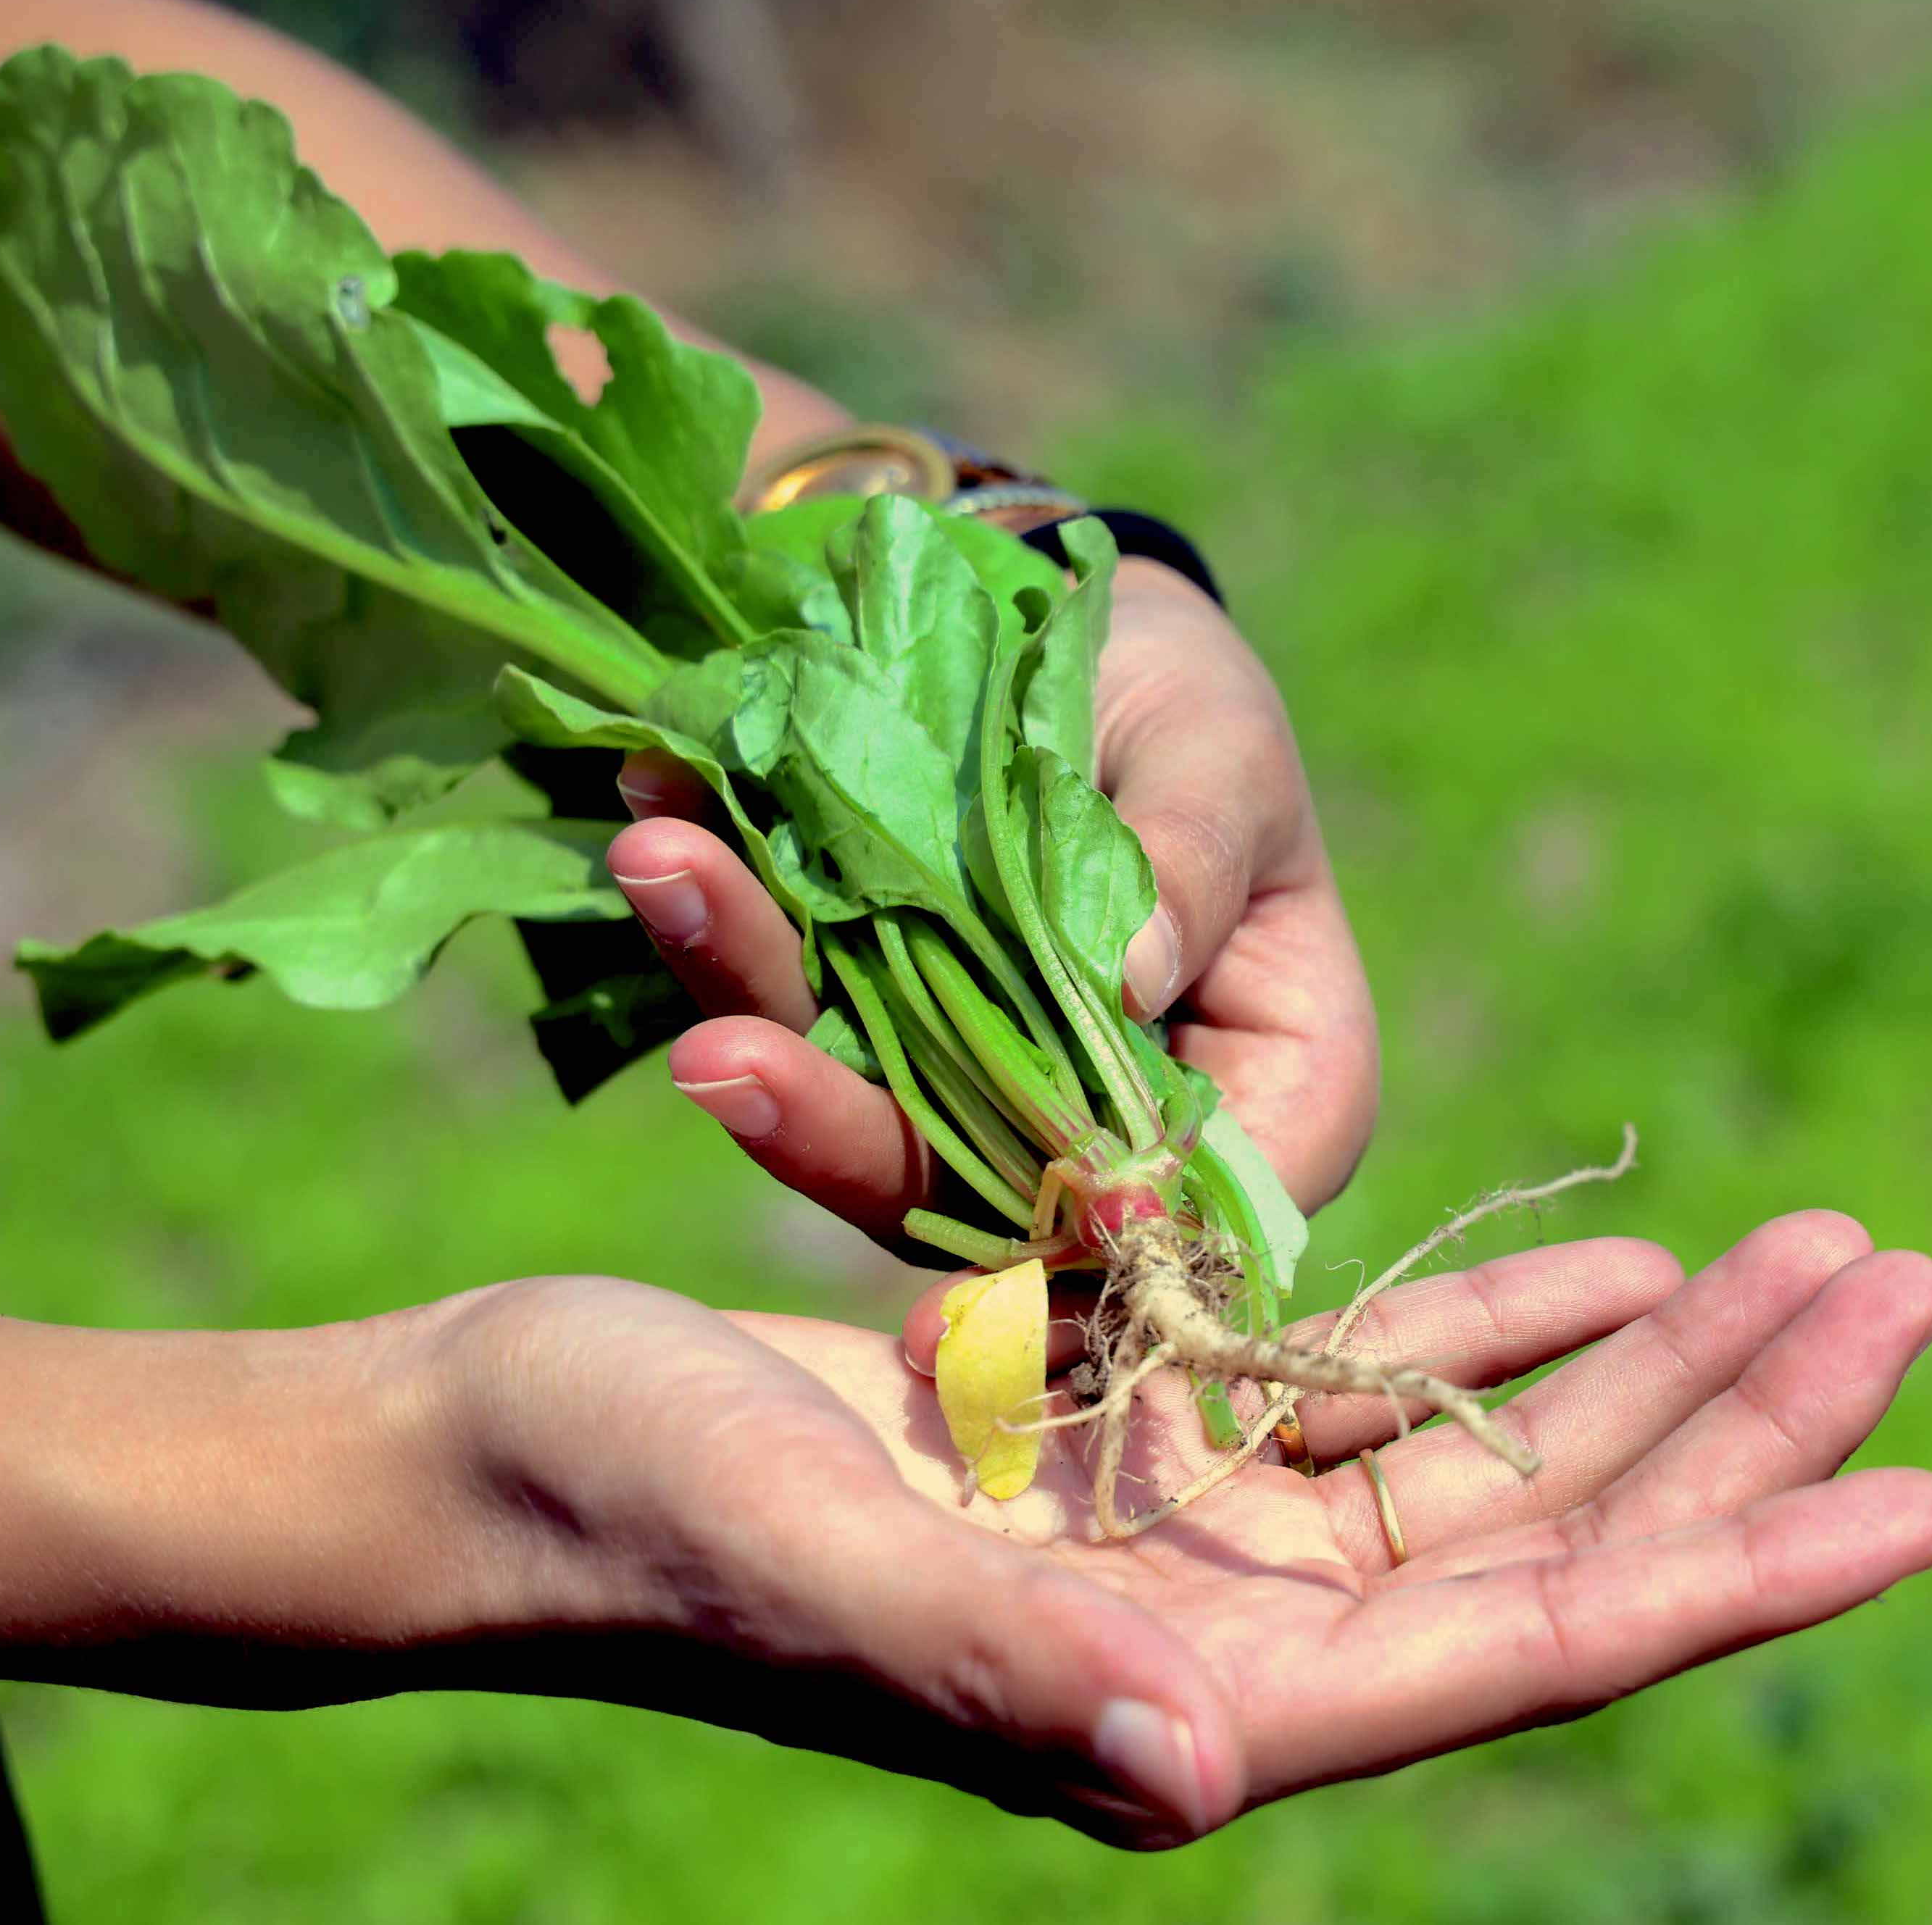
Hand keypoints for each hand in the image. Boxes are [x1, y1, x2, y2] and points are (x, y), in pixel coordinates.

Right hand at [419, 1211, 1931, 1844]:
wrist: (498, 1447)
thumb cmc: (621, 1509)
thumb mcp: (805, 1561)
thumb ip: (1005, 1671)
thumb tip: (1199, 1776)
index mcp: (1184, 1699)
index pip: (1524, 1647)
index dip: (1734, 1571)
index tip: (1928, 1490)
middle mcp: (1219, 1634)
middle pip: (1551, 1537)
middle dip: (1746, 1427)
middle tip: (1917, 1288)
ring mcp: (1184, 1535)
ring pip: (1488, 1453)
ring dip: (1660, 1359)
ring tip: (1829, 1254)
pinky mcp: (1131, 1433)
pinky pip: (1364, 1380)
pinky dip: (1499, 1321)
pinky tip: (1617, 1266)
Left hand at [606, 560, 1378, 1253]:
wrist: (1076, 626)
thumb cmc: (1189, 698)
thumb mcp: (1220, 746)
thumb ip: (1192, 852)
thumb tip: (1130, 975)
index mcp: (1271, 1091)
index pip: (1182, 1234)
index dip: (1067, 1284)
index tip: (935, 1305)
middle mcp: (1115, 1131)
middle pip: (979, 1204)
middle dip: (836, 1133)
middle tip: (715, 1059)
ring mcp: (976, 1093)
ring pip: (857, 1116)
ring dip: (746, 1013)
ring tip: (664, 877)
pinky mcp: (872, 1032)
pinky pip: (788, 1014)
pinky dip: (716, 929)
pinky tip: (660, 818)